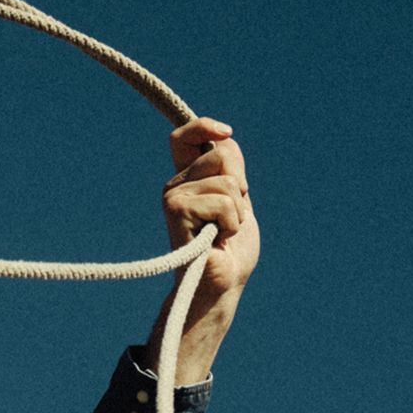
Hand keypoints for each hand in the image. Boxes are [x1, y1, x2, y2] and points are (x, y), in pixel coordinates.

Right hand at [147, 117, 259, 382]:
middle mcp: (175, 186)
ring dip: (237, 213)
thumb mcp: (240, 203)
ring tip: (222, 234)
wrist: (221, 286)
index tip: (226, 132)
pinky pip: (223, 202)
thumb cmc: (231, 252)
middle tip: (229, 219)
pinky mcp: (175, 211)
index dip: (203, 126)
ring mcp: (173, 197)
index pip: (185, 137)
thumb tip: (227, 140)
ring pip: (227, 181)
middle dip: (240, 187)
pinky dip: (231, 223)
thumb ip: (233, 173)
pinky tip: (218, 241)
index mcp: (188, 181)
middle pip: (222, 155)